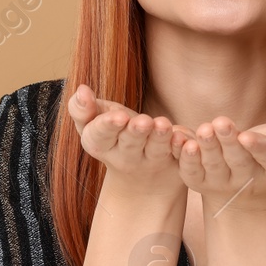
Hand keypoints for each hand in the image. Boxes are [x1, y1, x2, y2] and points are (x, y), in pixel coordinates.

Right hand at [66, 83, 185, 201]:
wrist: (143, 176)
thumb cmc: (113, 135)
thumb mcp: (93, 123)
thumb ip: (81, 109)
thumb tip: (81, 90)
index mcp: (101, 145)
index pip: (99, 136)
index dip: (107, 126)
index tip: (118, 116)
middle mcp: (126, 158)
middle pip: (129, 145)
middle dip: (136, 132)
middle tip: (143, 122)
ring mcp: (152, 163)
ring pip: (156, 151)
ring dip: (160, 138)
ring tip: (163, 125)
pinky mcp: (176, 164)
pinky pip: (181, 158)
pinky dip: (182, 147)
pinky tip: (183, 137)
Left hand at [176, 117, 265, 216]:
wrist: (248, 182)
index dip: (259, 149)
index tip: (249, 136)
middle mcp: (249, 180)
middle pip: (239, 162)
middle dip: (229, 143)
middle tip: (221, 123)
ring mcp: (222, 183)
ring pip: (214, 166)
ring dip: (208, 148)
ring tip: (204, 129)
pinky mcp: (200, 182)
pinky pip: (192, 172)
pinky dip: (187, 159)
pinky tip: (185, 143)